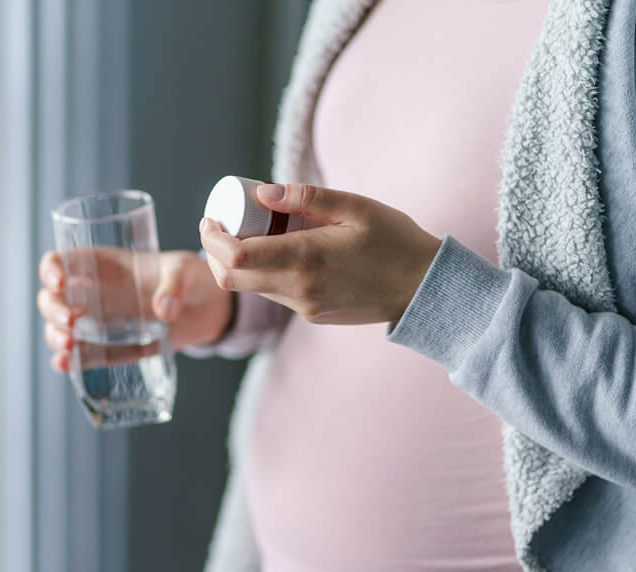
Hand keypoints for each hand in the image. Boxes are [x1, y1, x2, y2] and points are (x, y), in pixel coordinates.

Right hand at [37, 248, 233, 372]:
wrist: (209, 309)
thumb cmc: (191, 278)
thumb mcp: (185, 272)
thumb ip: (174, 286)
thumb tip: (163, 311)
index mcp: (103, 265)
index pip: (61, 261)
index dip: (51, 270)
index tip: (59, 283)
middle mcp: (94, 293)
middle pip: (52, 299)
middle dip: (53, 310)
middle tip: (71, 322)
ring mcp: (100, 322)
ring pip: (59, 329)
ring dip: (55, 337)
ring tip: (69, 347)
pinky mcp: (112, 348)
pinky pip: (82, 356)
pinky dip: (69, 363)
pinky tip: (67, 366)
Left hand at [199, 183, 441, 324]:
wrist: (425, 288)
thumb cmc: (395, 241)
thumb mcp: (356, 207)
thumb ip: (306, 198)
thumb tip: (262, 192)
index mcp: (306, 258)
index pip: (236, 257)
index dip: (213, 239)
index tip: (210, 220)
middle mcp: (299, 289)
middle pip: (232, 279)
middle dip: (216, 253)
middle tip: (220, 226)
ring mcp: (305, 307)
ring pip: (253, 288)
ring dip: (241, 263)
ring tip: (255, 232)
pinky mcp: (313, 315)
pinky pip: (277, 294)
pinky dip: (266, 273)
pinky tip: (283, 251)